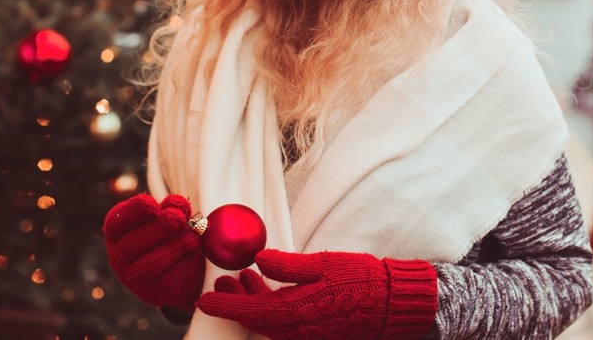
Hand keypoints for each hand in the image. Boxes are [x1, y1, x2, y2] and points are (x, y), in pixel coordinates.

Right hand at [103, 193, 204, 308]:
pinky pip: (165, 280)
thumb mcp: (172, 215)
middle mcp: (119, 256)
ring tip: (192, 237)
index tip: (153, 204)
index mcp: (118, 232)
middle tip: (179, 219)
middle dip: (158, 229)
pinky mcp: (152, 292)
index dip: (133, 212)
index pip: (116, 222)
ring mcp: (133, 278)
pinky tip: (192, 250)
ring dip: (172, 248)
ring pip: (147, 267)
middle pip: (130, 245)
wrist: (183, 266)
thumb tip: (177, 203)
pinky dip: (181, 263)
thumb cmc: (171, 233)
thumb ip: (173, 207)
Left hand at [197, 248, 436, 339]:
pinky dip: (270, 305)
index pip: (250, 311)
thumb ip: (288, 265)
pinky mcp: (313, 331)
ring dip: (252, 300)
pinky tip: (268, 285)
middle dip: (234, 301)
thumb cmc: (360, 280)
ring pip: (268, 320)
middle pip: (255, 319)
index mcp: (295, 312)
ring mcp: (305, 333)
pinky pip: (282, 322)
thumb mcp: (323, 264)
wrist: (389, 302)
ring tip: (241, 277)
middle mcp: (296, 329)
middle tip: (219, 281)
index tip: (203, 299)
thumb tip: (259, 260)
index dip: (224, 305)